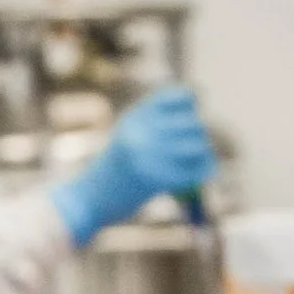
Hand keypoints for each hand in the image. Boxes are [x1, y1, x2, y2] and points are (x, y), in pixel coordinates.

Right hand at [49, 86, 217, 246]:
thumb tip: (195, 116)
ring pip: (198, 145)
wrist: (89, 198)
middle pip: (193, 123)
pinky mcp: (154, 180)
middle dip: (198, 134)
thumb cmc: (113, 168)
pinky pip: (194, 172)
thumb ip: (155, 122)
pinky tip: (201, 175)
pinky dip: (202, 173)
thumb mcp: (128, 133)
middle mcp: (141, 131)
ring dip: (203, 154)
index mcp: (136, 116)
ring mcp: (147, 155)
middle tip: (196, 147)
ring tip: (200, 161)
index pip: (181, 96)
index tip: (189, 115)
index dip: (190, 104)